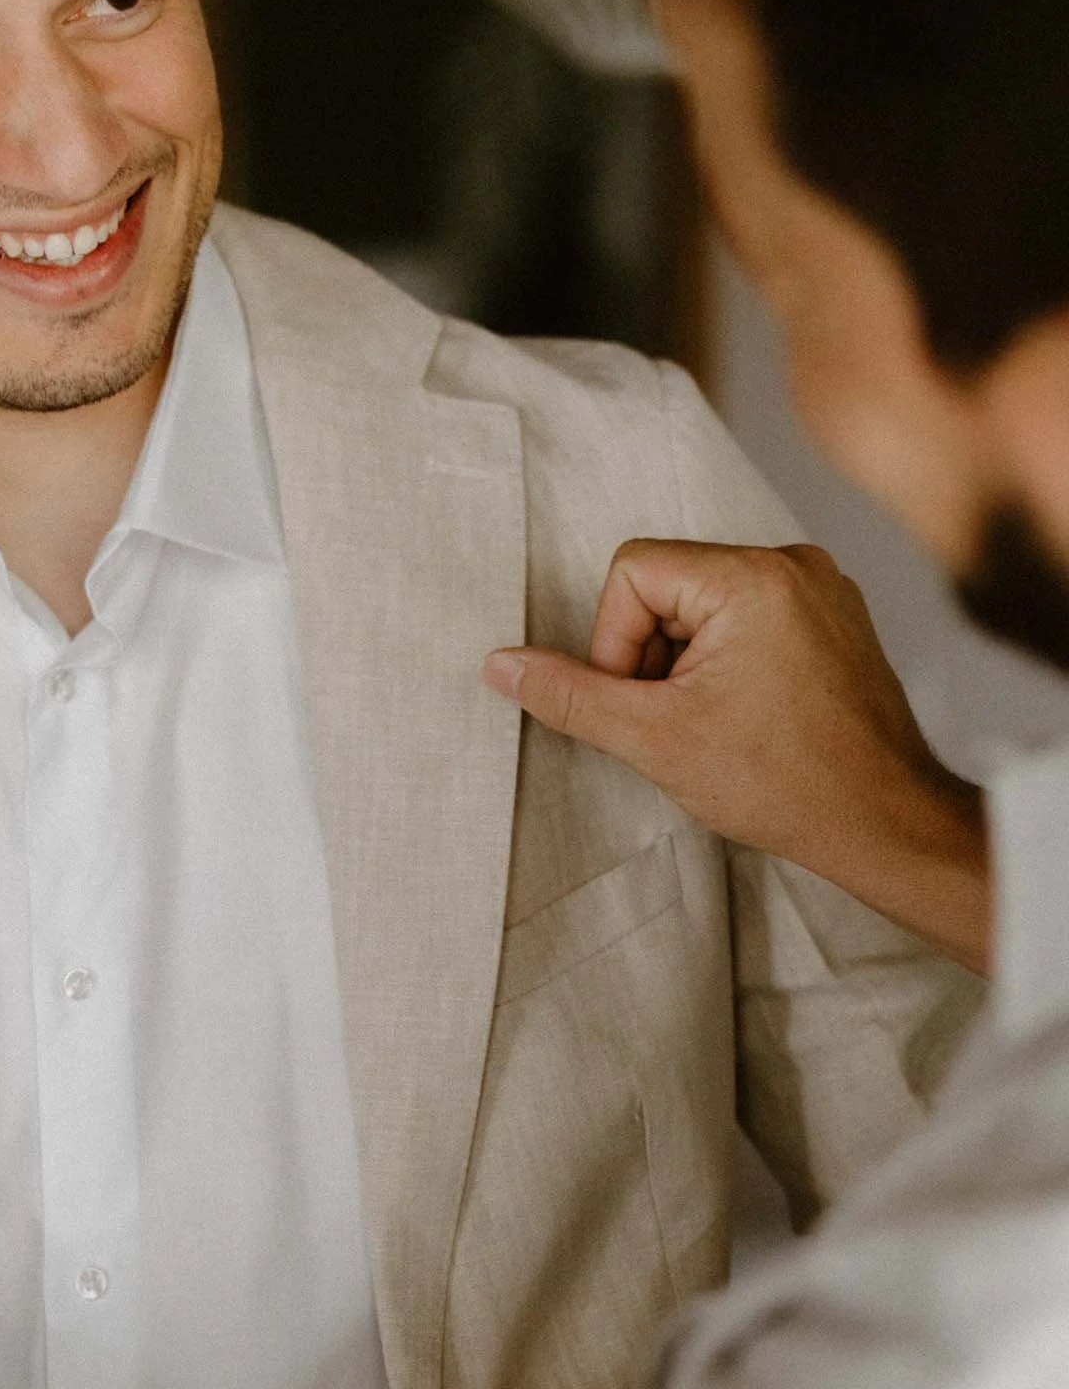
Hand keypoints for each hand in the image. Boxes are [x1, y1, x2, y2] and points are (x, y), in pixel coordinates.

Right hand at [483, 539, 988, 972]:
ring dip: (688, 664)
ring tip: (716, 725)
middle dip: (653, 656)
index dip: (616, 642)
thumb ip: (570, 694)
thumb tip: (500, 665)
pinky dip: (728, 664)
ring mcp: (821, 590)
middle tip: (678, 721)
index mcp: (752, 575)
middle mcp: (793, 564)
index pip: (633, 571)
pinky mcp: (835, 620)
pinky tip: (746, 719)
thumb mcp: (654, 738)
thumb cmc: (785, 782)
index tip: (645, 703)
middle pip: (669, 585)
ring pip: (705, 605)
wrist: (886, 824)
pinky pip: (750, 618)